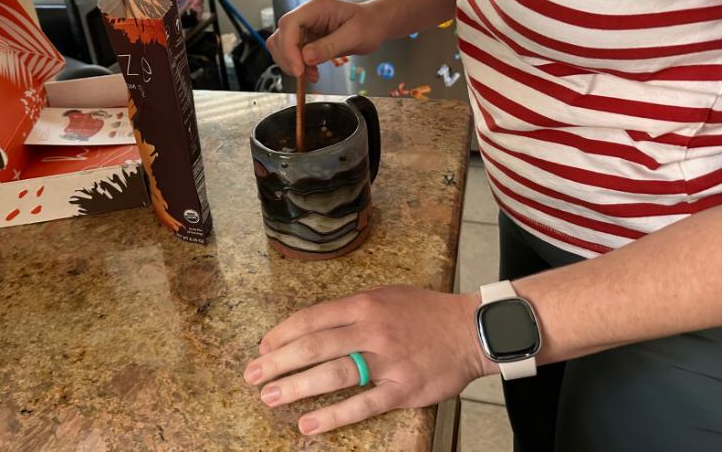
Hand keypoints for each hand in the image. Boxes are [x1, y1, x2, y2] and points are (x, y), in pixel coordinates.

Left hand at [243, 286, 493, 435]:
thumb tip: (312, 326)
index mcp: (365, 304)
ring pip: (334, 374)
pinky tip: (309, 425)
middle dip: (278, 362)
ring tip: (269, 398)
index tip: (263, 347)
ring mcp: (387, 360)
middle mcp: (372, 330)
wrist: (470, 330)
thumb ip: (351, 311)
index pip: (313, 318)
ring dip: (297, 387)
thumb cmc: (424, 312)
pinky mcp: (402, 389)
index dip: (283, 333)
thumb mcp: (386, 296)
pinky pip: (362, 405)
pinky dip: (333, 415)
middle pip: (315, 346)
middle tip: (251, 375)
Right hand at [267, 0, 389, 80]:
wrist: (375, 24)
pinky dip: (298, 66)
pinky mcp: (307, 40)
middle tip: (303, 75)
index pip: (289, 24)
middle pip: (281, 36)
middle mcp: (306, 16)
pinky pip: (293, 54)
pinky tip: (312, 73)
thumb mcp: (354, 36)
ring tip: (310, 75)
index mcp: (316, 8)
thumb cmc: (369, 24)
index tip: (298, 68)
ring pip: (282, 46)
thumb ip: (329, 46)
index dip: (288, 47)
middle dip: (288, 58)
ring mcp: (305, 28)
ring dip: (291, 64)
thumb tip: (306, 58)